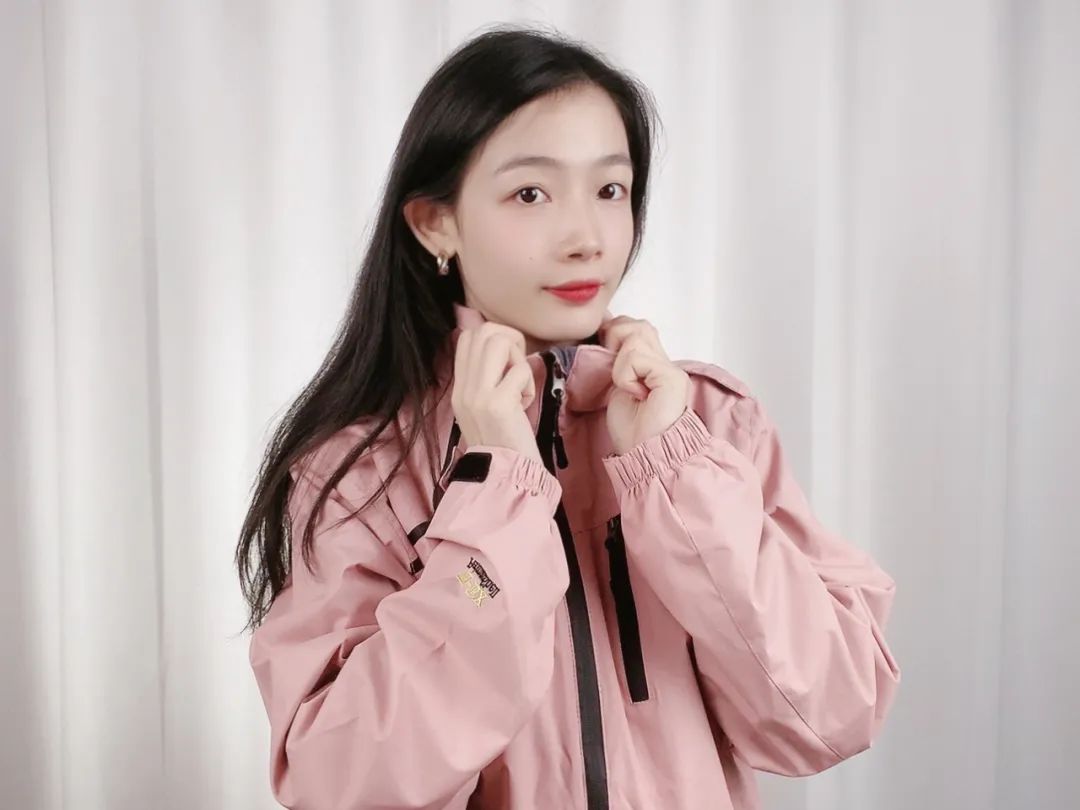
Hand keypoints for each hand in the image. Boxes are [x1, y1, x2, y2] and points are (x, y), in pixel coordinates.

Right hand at [451, 322, 542, 462]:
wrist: (505, 477)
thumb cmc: (505, 441)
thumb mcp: (486, 407)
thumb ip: (488, 379)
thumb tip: (506, 346)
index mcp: (459, 388)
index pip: (467, 336)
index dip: (494, 336)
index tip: (509, 359)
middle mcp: (463, 389)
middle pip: (483, 332)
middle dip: (510, 340)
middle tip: (518, 367)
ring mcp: (477, 396)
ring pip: (498, 342)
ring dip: (517, 359)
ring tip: (520, 385)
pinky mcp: (496, 404)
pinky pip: (519, 371)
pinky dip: (529, 385)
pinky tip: (524, 405)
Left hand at [600, 316, 691, 454]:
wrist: (645, 455)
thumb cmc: (632, 430)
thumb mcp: (616, 386)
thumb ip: (616, 361)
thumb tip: (603, 333)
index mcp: (653, 365)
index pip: (634, 327)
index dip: (614, 334)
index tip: (603, 354)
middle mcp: (666, 363)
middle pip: (637, 324)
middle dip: (615, 340)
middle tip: (614, 373)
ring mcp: (671, 369)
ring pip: (635, 335)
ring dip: (619, 362)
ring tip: (625, 386)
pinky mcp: (671, 376)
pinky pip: (635, 357)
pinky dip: (624, 375)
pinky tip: (635, 394)